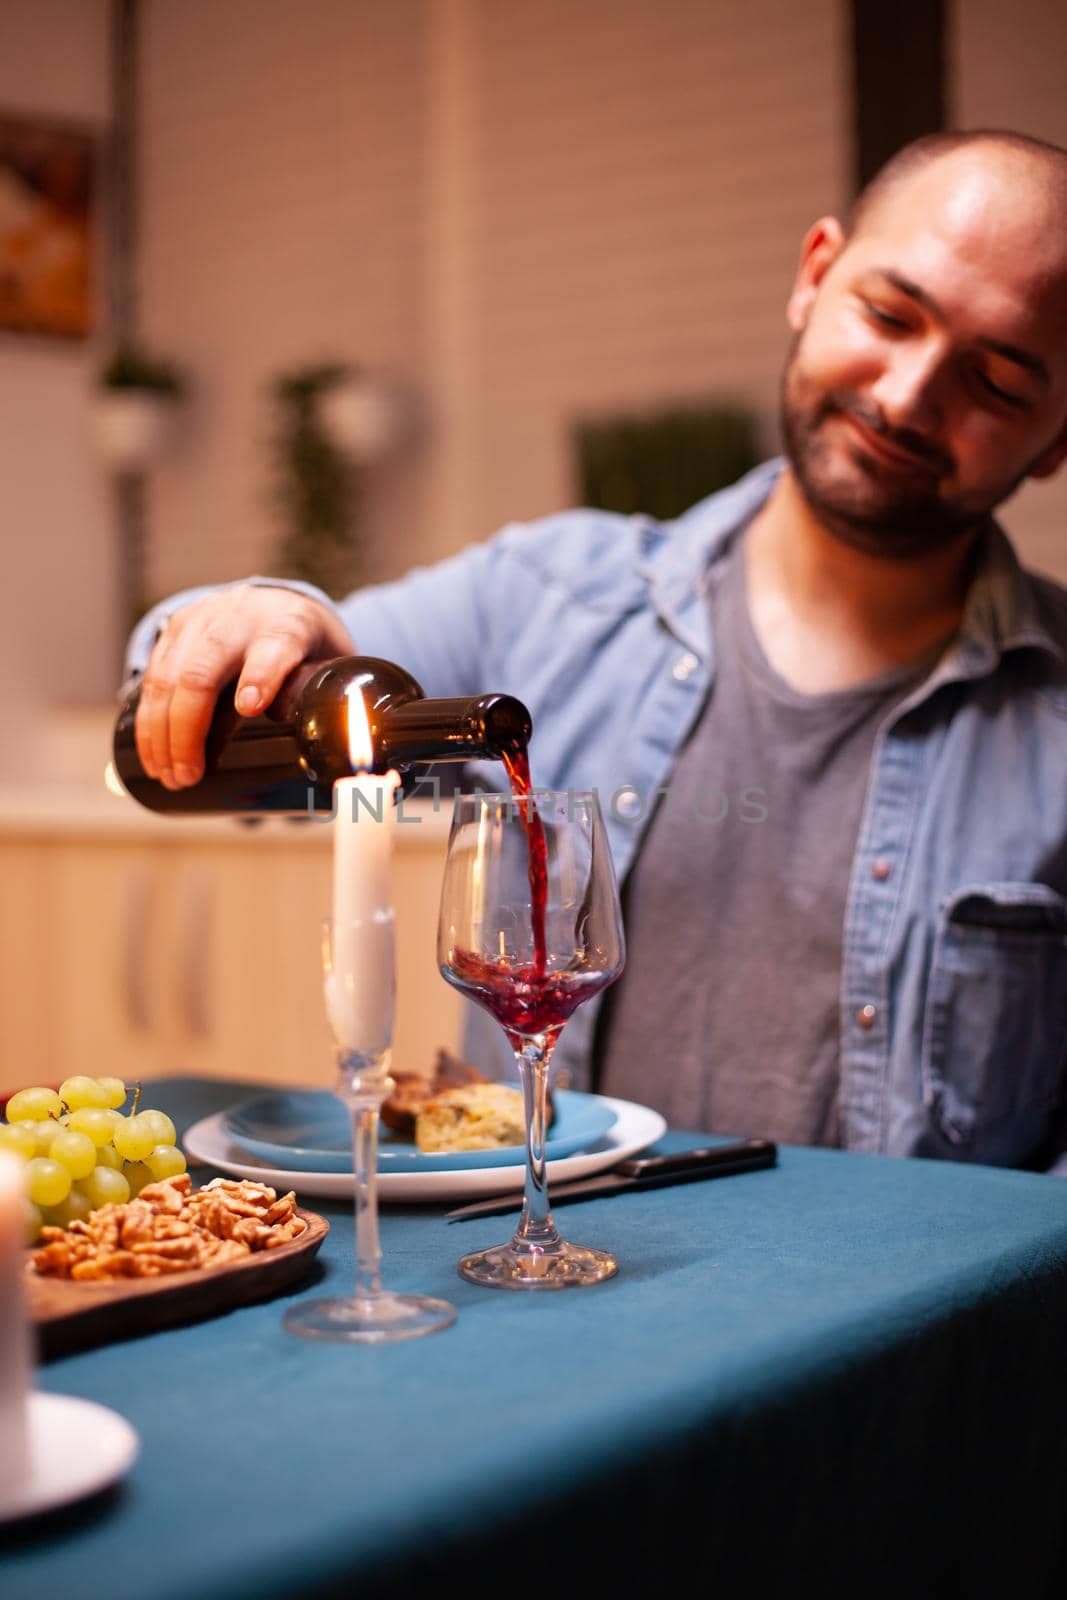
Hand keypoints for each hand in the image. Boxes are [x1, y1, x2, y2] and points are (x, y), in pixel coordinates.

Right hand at [134, 585, 353, 788]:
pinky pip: (152, 677)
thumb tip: (341, 767)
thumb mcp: (330, 665)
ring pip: (168, 676)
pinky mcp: (173, 629)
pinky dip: (149, 723)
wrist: (276, 601)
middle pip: (203, 669)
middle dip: (189, 728)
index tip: (250, 708)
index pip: (275, 645)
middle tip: (190, 774)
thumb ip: (331, 702)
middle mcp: (239, 617)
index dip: (261, 675)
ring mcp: (201, 620)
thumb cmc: (308, 648)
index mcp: (288, 623)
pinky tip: (153, 756)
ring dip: (163, 734)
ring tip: (172, 776)